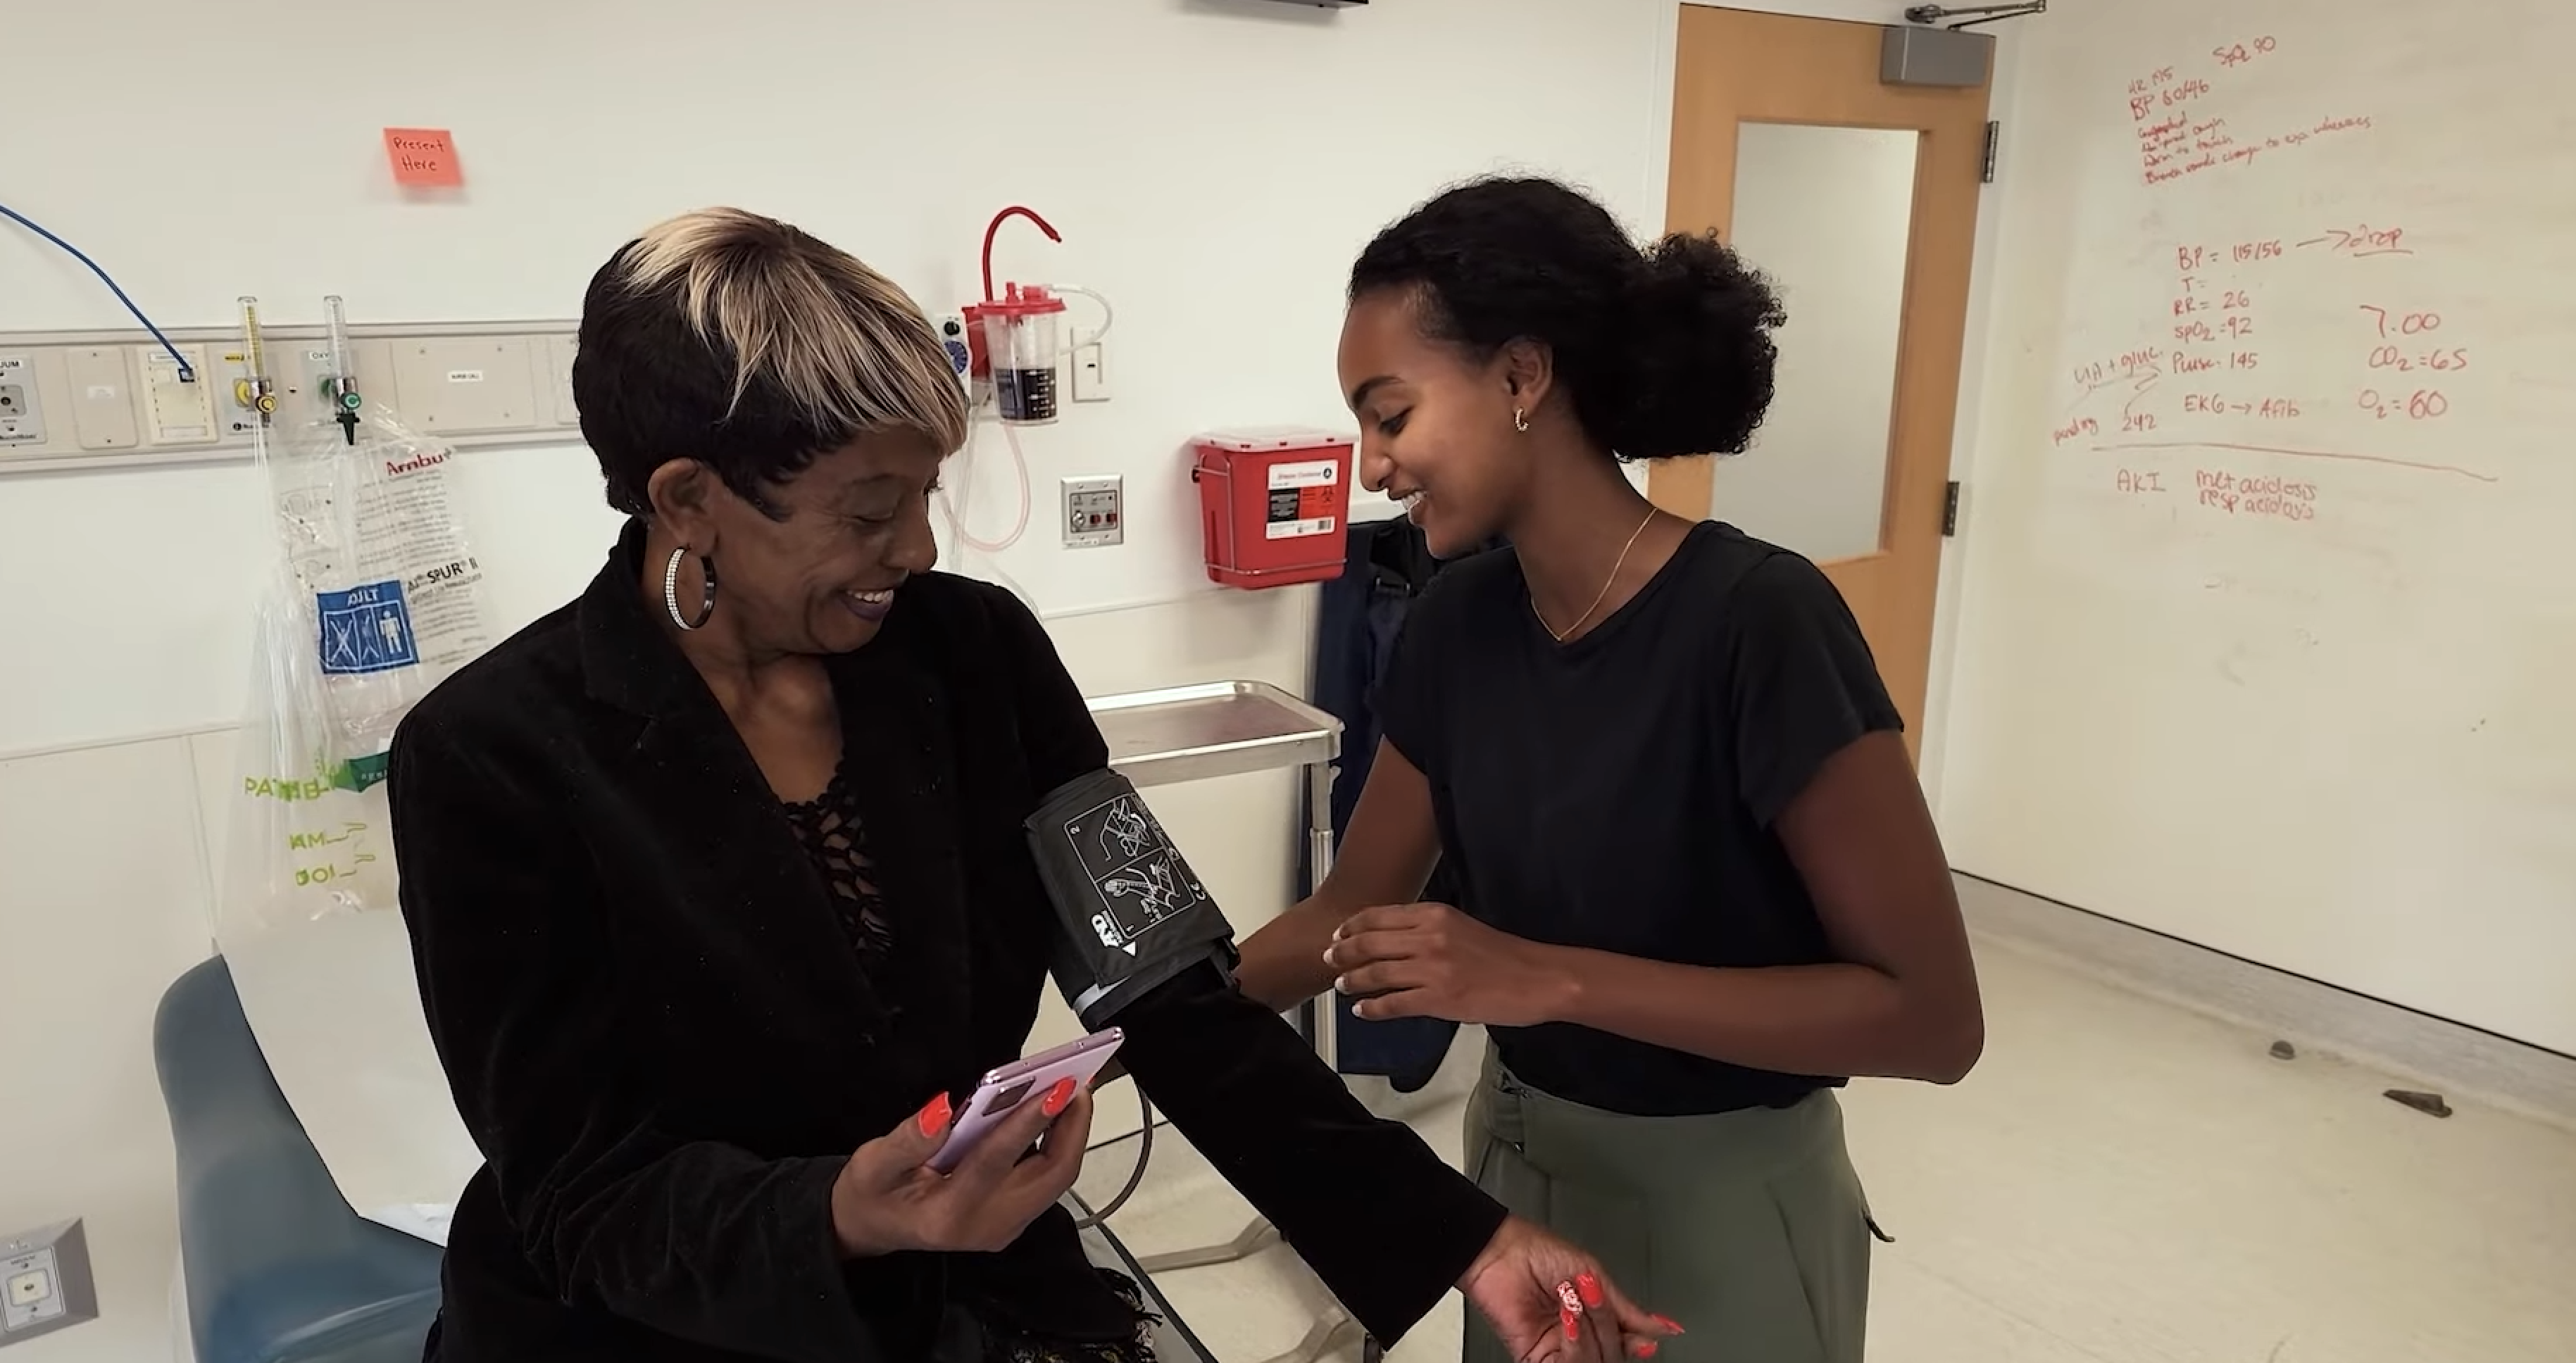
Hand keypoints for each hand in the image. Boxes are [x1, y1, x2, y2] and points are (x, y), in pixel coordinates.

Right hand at [830, 1079, 1093, 1256]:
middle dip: (1072, 1126)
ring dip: (1071, 1133)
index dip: (1030, 1121)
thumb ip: (907, 1140)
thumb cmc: (871, 1193)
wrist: (871, 1229)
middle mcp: (987, 1226)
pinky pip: (1049, 1180)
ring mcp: (1005, 1227)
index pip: (997, 1161)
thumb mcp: (872, 1164)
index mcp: (949, 1214)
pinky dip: (1060, 1144)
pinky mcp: (1013, 1219)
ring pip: (1057, 1178)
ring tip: (1075, 1088)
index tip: (1058, 1085)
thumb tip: (942, 1108)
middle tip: (1078, 1079)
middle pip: (1049, 1176)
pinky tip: (1057, 1112)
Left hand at [1324, 903, 1573, 1026]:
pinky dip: (1372, 1009)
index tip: (1337, 934)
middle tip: (1328, 960)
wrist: (1537, 978)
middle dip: (1342, 952)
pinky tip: (1362, 1011)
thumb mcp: (1460, 927)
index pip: (1379, 916)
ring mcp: (1432, 970)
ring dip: (1352, 981)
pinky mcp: (1439, 1000)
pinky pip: (1394, 1004)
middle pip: (1369, 943)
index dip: (1352, 926)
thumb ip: (1427, 929)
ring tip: (1341, 986)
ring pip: (1376, 974)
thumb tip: (1394, 939)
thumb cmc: (1503, 955)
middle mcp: (1429, 938)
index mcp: (1434, 915)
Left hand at [1460, 1216, 1678, 1361]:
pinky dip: (1574, 1346)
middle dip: (1607, 1326)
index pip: (1624, 1341)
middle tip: (1593, 1297)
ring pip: (1593, 1362)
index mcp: (1593, 1316)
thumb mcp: (1594, 1275)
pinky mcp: (1535, 1357)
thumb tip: (1663, 1328)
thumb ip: (1628, 1310)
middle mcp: (1577, 1335)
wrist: (1498, 1251)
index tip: (1647, 1338)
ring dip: (1589, 1334)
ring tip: (1573, 1305)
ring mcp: (1557, 1348)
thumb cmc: (1535, 1251)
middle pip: (1612, 1354)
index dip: (1636, 1341)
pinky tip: (1567, 1323)